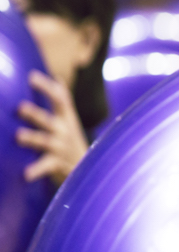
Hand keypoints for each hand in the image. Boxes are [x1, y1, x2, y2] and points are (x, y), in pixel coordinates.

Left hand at [15, 70, 88, 185]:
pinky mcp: (57, 164)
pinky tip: (25, 174)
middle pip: (49, 120)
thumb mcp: (70, 119)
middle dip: (35, 114)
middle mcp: (65, 131)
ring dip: (32, 138)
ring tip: (19, 136)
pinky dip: (36, 170)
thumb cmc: (71, 140)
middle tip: (20, 107)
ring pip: (45, 141)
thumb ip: (62, 99)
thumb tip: (56, 76)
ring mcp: (61, 147)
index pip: (60, 98)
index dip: (46, 87)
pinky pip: (46, 167)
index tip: (31, 76)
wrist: (87, 169)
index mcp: (67, 118)